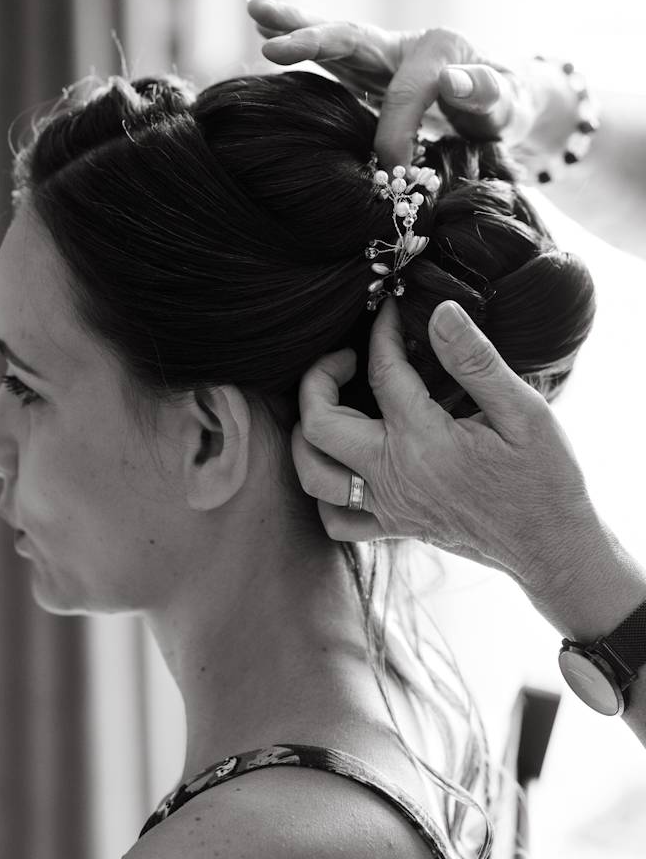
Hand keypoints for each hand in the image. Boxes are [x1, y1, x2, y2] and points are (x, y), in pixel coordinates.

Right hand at [246, 0, 537, 166]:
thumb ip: (486, 91)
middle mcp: (401, 44)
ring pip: (332, 41)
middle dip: (312, 41)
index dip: (396, 134)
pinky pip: (329, 61)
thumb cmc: (505, 110)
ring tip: (254, 10)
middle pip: (350, 36)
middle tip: (272, 44)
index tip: (395, 174)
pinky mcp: (365, 74)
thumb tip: (451, 78)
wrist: (502, 105)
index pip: (402, 92)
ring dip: (292, 29)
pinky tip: (266, 39)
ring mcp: (380, 58)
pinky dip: (299, 49)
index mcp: (438, 49)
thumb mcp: (508, 105)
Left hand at [291, 296, 601, 597]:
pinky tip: (344, 463)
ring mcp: (388, 507)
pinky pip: (335, 519)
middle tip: (346, 357)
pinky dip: (325, 491)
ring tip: (331, 405)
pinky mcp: (394, 527)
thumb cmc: (544, 479)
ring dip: (308, 435)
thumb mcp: (524, 412)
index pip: (382, 373)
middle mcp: (394, 477)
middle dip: (318, 379)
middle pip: (319, 425)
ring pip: (313, 475)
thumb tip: (440, 312)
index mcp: (424, 442)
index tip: (390, 312)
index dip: (381, 334)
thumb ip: (475, 361)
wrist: (552, 547)